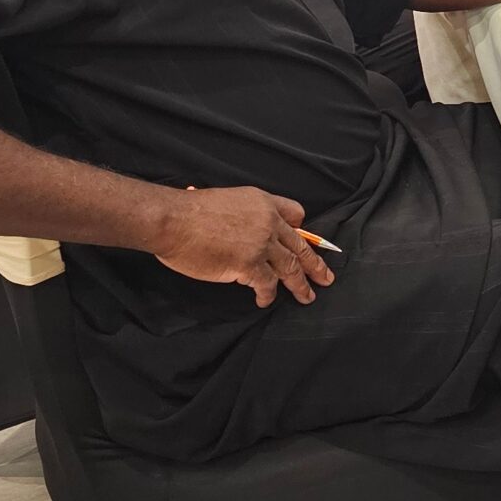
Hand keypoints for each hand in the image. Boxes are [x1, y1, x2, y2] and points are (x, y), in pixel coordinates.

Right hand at [153, 185, 334, 307]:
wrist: (173, 221)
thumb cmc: (189, 211)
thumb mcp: (227, 200)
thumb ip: (243, 214)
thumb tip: (242, 228)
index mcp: (263, 202)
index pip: (295, 212)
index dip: (301, 229)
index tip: (308, 241)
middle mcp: (268, 221)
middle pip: (300, 245)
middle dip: (315, 264)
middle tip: (326, 277)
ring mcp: (261, 243)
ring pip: (290, 267)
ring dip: (300, 285)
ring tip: (307, 296)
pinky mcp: (249, 264)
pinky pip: (267, 284)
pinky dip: (268, 295)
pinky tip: (265, 301)